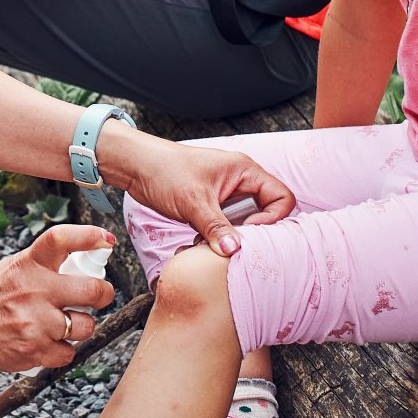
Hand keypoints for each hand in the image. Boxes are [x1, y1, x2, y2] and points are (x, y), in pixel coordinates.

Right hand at [0, 225, 115, 370]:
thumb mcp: (12, 267)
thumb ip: (44, 265)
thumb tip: (85, 263)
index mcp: (27, 264)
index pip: (62, 239)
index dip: (90, 236)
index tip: (105, 239)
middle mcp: (34, 291)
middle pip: (92, 291)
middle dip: (102, 294)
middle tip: (97, 296)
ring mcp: (35, 323)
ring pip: (85, 326)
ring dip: (79, 326)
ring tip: (62, 323)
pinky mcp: (34, 351)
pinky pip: (68, 353)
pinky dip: (62, 349)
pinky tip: (47, 341)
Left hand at [103, 128, 293, 257]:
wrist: (136, 166)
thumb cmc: (165, 171)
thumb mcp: (193, 202)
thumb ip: (216, 227)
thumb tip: (236, 251)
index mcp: (246, 171)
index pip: (281, 198)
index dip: (272, 220)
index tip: (248, 233)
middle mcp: (241, 182)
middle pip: (267, 213)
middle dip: (252, 232)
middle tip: (231, 244)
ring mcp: (228, 194)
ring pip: (246, 222)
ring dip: (233, 236)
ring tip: (213, 243)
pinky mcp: (213, 205)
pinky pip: (228, 225)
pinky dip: (219, 236)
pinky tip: (201, 241)